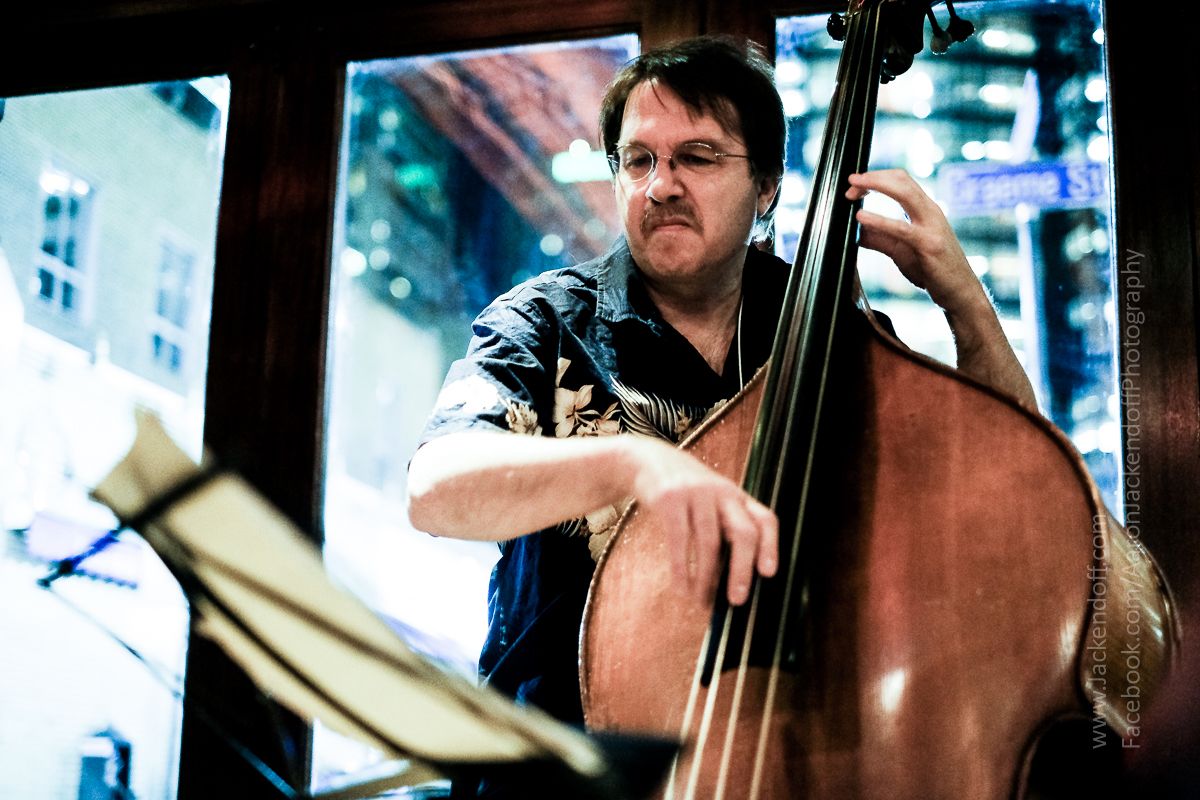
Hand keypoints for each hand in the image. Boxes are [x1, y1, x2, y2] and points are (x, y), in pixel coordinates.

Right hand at [624, 437, 777, 606]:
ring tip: (700, 600)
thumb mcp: (711, 502)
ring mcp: (696, 493)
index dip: (771, 547)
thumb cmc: (685, 493)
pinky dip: (681, 569)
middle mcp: (723, 492)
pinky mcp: (670, 498)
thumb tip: (730, 582)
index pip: (765, 520)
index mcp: (737, 497)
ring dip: (706, 578)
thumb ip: (723, 531)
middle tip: (736, 600)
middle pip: (743, 532)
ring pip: (709, 543)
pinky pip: (679, 540)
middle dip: (742, 570)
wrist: (647, 460)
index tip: (769, 574)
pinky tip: (680, 587)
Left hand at [845, 168, 987, 317]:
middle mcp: (930, 212)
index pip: (901, 181)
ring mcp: (932, 226)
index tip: (855, 185)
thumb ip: (880, 239)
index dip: (876, 177)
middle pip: (902, 180)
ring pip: (905, 193)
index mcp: (925, 210)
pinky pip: (901, 228)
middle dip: (874, 176)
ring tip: (852, 190)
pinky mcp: (929, 245)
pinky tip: (861, 217)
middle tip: (850, 181)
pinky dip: (879, 220)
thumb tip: (857, 232)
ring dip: (876, 185)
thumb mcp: (901, 251)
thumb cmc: (933, 270)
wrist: (960, 292)